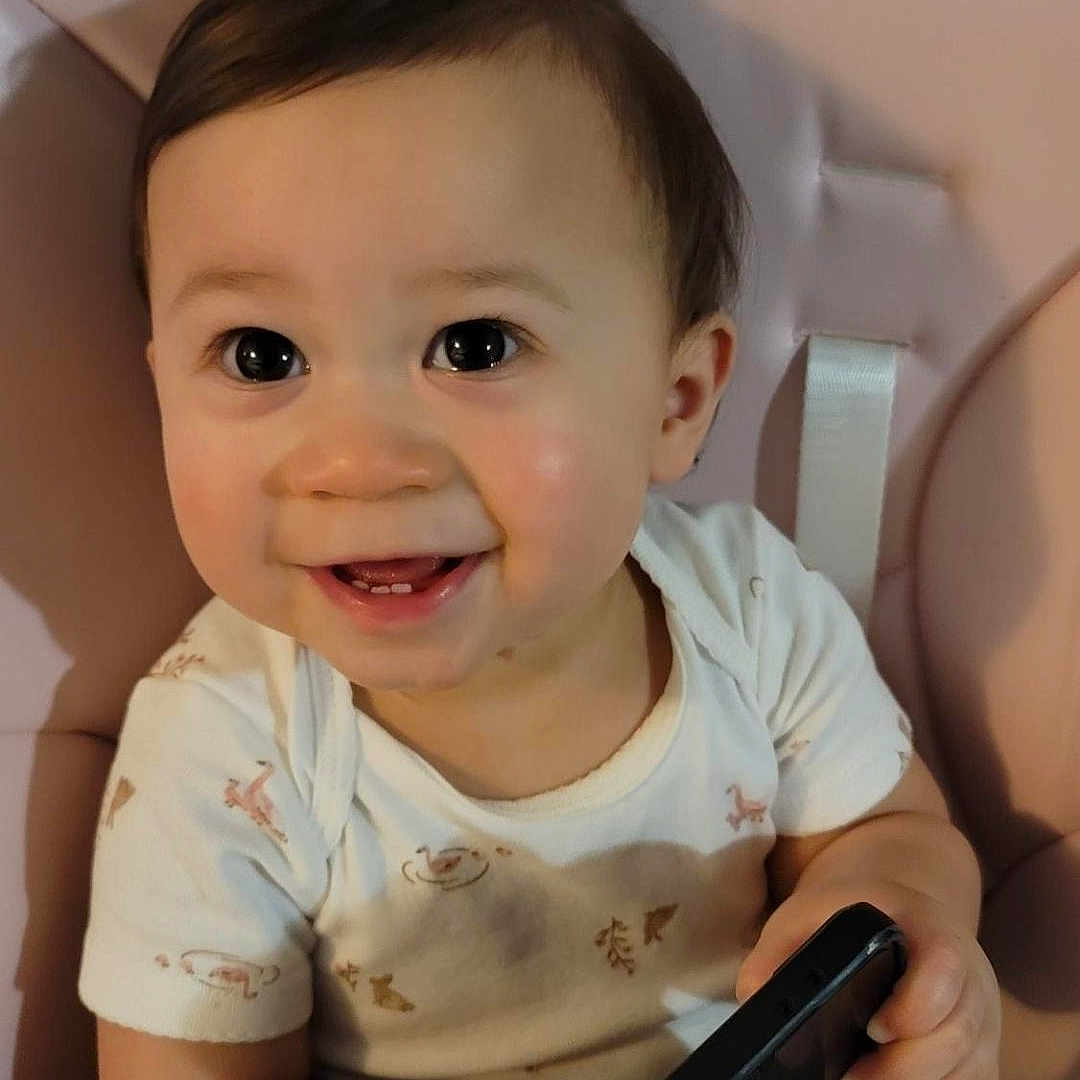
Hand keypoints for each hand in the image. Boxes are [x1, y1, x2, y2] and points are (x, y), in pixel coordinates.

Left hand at [735, 882, 1000, 1078]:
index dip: (916, 1005)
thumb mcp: (811, 910)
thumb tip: (751, 995)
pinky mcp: (980, 1053)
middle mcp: (970, 976)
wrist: (903, 910)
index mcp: (931, 929)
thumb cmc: (853, 913)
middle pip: (956, 1035)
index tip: (874, 1027)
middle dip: (905, 1068)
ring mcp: (981, 1019)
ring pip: (968, 1068)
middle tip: (850, 1079)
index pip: (944, 968)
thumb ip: (778, 948)